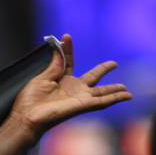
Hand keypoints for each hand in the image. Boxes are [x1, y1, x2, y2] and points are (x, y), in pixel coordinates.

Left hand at [9, 34, 131, 141]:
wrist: (28, 117)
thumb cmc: (30, 101)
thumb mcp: (43, 78)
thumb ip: (55, 65)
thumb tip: (59, 47)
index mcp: (61, 81)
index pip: (69, 62)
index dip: (68, 50)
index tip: (67, 36)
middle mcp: (72, 89)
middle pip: (93, 77)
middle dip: (103, 70)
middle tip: (114, 64)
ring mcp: (79, 97)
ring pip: (102, 92)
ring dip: (114, 90)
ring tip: (126, 88)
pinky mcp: (83, 105)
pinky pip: (103, 101)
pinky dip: (115, 98)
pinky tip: (127, 95)